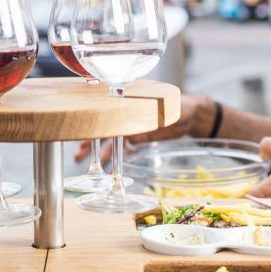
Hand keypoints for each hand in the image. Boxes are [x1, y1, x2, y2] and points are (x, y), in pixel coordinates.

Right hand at [73, 94, 214, 164]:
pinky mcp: (137, 138)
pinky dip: (115, 158)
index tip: (83, 133)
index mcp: (128, 103)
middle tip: (79, 155)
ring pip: (110, 141)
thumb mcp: (164, 105)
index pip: (105, 113)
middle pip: (103, 129)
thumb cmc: (178, 104)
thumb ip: (151, 107)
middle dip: (90, 142)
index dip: (94, 123)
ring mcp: (130, 126)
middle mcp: (125, 114)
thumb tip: (142, 107)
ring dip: (100, 153)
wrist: (191, 115)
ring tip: (90, 166)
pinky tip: (108, 169)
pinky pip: (123, 149)